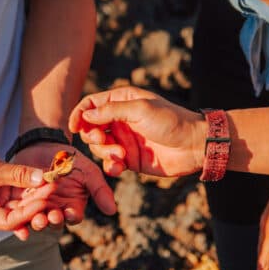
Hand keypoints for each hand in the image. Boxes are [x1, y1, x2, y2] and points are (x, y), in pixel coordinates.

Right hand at [0, 138, 55, 239]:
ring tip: (52, 183)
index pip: (10, 221)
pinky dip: (28, 186)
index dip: (29, 211)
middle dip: (36, 201)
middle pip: (17, 213)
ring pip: (19, 202)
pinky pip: (16, 191)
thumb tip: (42, 179)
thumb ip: (17, 175)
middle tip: (54, 187)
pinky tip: (44, 180)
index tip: (46, 198)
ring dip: (35, 193)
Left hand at [9, 142, 116, 238]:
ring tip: (35, 219)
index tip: (66, 213)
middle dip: (51, 221)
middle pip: (54, 221)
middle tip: (48, 217)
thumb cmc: (69, 158)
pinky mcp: (21, 203)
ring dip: (36, 223)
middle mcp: (56, 210)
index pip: (72, 216)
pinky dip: (19, 222)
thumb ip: (99, 189)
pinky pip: (20, 216)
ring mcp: (38, 207)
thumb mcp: (86, 170)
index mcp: (72, 205)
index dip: (70, 216)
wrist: (43, 143)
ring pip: (37, 220)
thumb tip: (112, 210)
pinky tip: (18, 223)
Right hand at [68, 86, 205, 177]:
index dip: (80, 113)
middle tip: (101, 140)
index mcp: (122, 101)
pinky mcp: (129, 158)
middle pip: (91, 127)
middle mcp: (119, 119)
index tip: (74, 126)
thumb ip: (111, 111)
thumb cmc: (171, 121)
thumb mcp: (140, 109)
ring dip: (104, 152)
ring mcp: (123, 139)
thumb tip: (86, 114)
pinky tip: (118, 168)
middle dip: (92, 135)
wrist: (194, 146)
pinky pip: (110, 163)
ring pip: (99, 147)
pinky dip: (110, 166)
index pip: (92, 104)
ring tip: (120, 155)